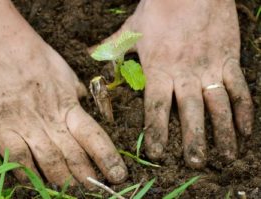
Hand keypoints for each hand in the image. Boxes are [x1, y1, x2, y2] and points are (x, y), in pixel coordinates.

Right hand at [0, 1, 126, 187]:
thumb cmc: (34, 55)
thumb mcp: (64, 72)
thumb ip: (76, 92)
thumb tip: (86, 103)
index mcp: (69, 105)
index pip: (94, 137)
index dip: (108, 158)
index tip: (119, 174)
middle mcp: (51, 119)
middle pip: (74, 155)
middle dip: (87, 176)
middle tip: (98, 191)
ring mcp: (26, 125)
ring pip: (49, 161)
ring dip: (63, 180)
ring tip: (75, 194)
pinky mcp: (0, 128)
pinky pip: (17, 158)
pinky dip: (27, 175)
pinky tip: (35, 185)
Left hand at [101, 0, 252, 167]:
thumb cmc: (159, 10)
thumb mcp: (132, 30)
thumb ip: (113, 47)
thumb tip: (90, 53)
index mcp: (159, 70)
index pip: (157, 108)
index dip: (157, 132)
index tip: (158, 154)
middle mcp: (185, 74)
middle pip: (190, 113)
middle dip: (193, 141)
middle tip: (195, 164)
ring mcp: (210, 68)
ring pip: (218, 106)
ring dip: (223, 133)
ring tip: (226, 157)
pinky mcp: (229, 60)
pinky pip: (240, 89)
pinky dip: (244, 111)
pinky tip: (246, 131)